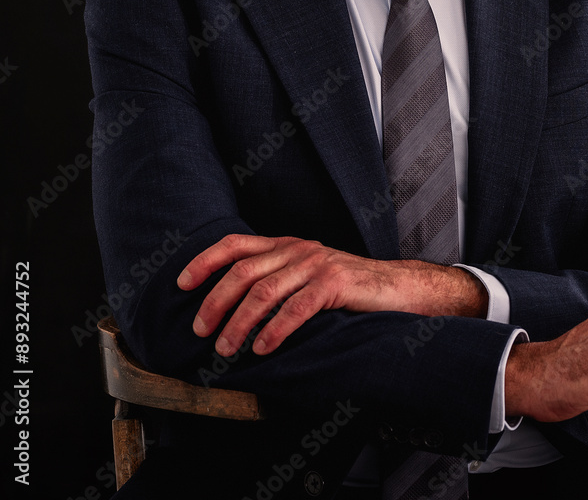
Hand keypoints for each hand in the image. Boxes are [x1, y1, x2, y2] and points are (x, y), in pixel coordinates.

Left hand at [177, 234, 486, 356]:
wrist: (399, 289)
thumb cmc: (349, 292)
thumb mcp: (308, 278)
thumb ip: (277, 282)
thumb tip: (232, 310)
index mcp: (286, 246)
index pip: (236, 244)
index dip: (205, 261)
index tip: (181, 284)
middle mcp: (298, 250)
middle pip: (243, 271)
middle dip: (215, 301)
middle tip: (200, 331)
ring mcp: (317, 264)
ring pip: (265, 291)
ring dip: (239, 322)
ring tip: (226, 349)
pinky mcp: (336, 284)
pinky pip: (297, 307)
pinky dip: (275, 330)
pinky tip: (262, 349)